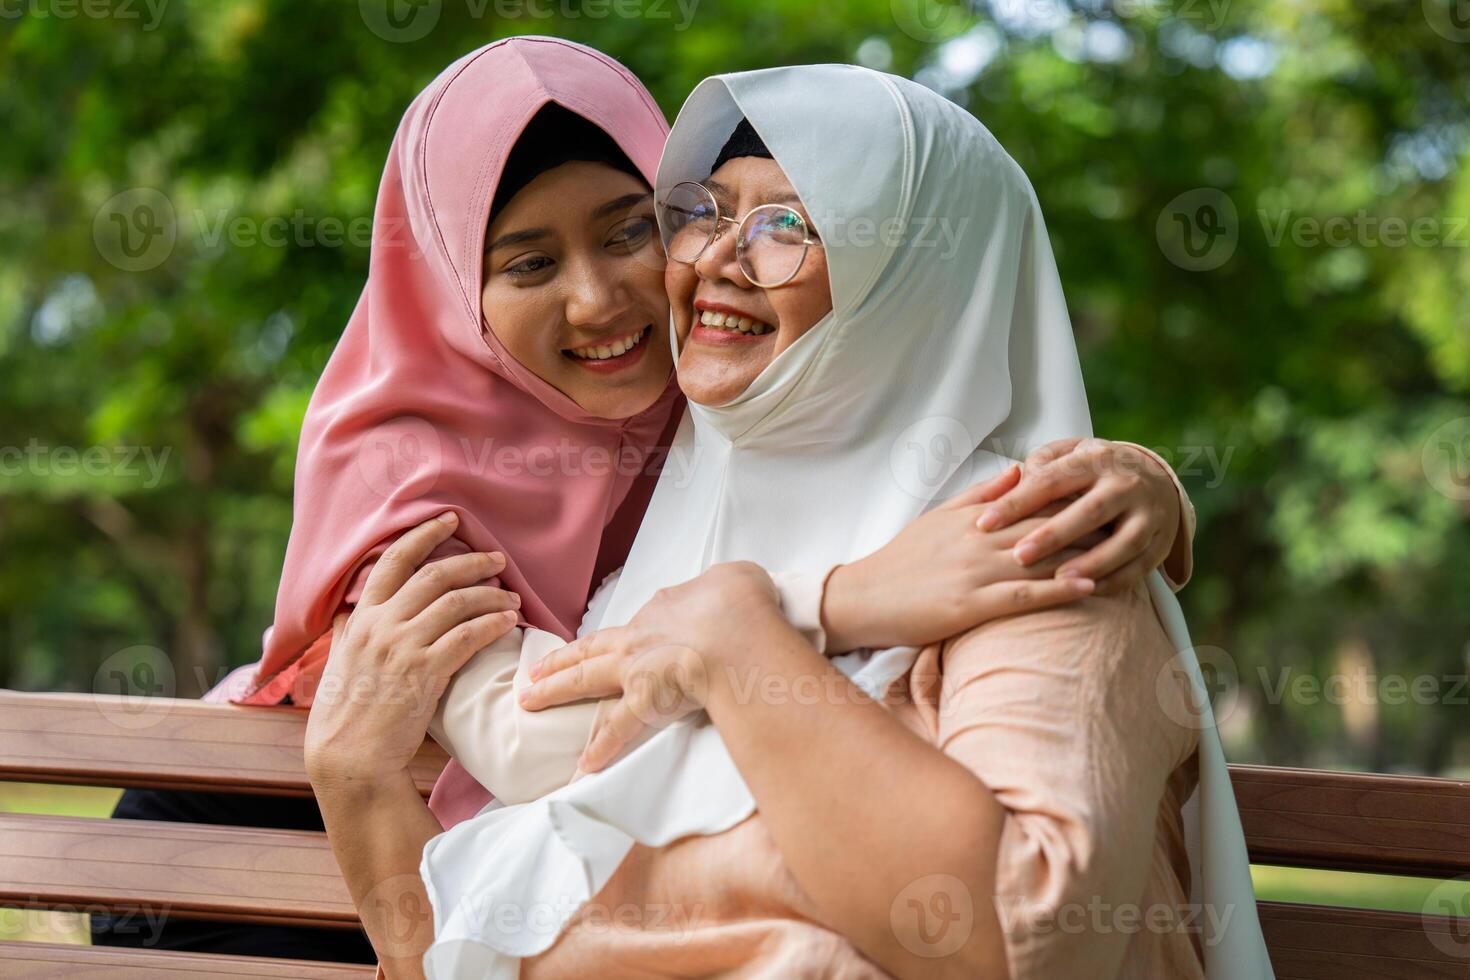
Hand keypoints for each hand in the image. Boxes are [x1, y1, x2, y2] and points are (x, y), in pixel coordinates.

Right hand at [303, 512, 520, 790]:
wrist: (350, 756)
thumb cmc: (347, 711)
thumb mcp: (341, 660)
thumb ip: (350, 630)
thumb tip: (352, 610)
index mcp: (362, 617)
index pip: (394, 560)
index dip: (424, 535)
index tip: (450, 520)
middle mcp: (381, 624)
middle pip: (435, 575)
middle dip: (472, 562)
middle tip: (498, 560)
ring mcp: (403, 646)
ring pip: (457, 602)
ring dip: (491, 595)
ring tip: (512, 598)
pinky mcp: (425, 671)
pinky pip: (468, 636)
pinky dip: (492, 624)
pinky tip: (508, 623)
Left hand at [520, 562, 779, 771]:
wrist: (737, 630)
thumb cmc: (740, 603)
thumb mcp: (737, 579)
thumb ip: (728, 588)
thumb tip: (732, 593)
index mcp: (661, 609)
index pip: (637, 622)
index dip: (626, 633)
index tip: (621, 643)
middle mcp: (639, 638)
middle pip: (590, 648)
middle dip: (561, 660)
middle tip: (536, 670)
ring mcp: (636, 670)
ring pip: (584, 679)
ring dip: (554, 690)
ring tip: (531, 700)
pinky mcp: (645, 702)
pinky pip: (617, 729)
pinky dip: (600, 748)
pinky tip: (584, 765)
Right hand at [821, 468, 1099, 651]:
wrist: (861, 598)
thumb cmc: (899, 561)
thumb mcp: (937, 518)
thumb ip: (980, 496)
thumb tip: (1018, 471)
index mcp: (971, 518)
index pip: (1031, 500)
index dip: (1072, 494)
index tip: (1108, 488)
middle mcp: (977, 540)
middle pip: (1044, 525)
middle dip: (1089, 519)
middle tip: (1131, 513)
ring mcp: (974, 572)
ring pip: (1040, 558)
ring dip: (1085, 554)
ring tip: (1126, 549)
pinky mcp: (969, 605)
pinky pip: (1022, 596)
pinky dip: (1057, 590)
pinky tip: (1089, 587)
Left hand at [976, 437, 1181, 595]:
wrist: (1155, 479)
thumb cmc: (1091, 470)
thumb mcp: (1068, 454)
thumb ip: (1041, 465)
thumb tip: (1012, 482)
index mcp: (1095, 460)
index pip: (1050, 481)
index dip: (1016, 502)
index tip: (984, 524)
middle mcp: (1125, 484)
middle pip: (1088, 512)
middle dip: (1053, 536)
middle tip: (1019, 556)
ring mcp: (1148, 514)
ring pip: (1121, 543)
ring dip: (1089, 564)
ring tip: (1055, 581)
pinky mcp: (1160, 542)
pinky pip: (1138, 567)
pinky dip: (1113, 582)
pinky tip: (1084, 592)